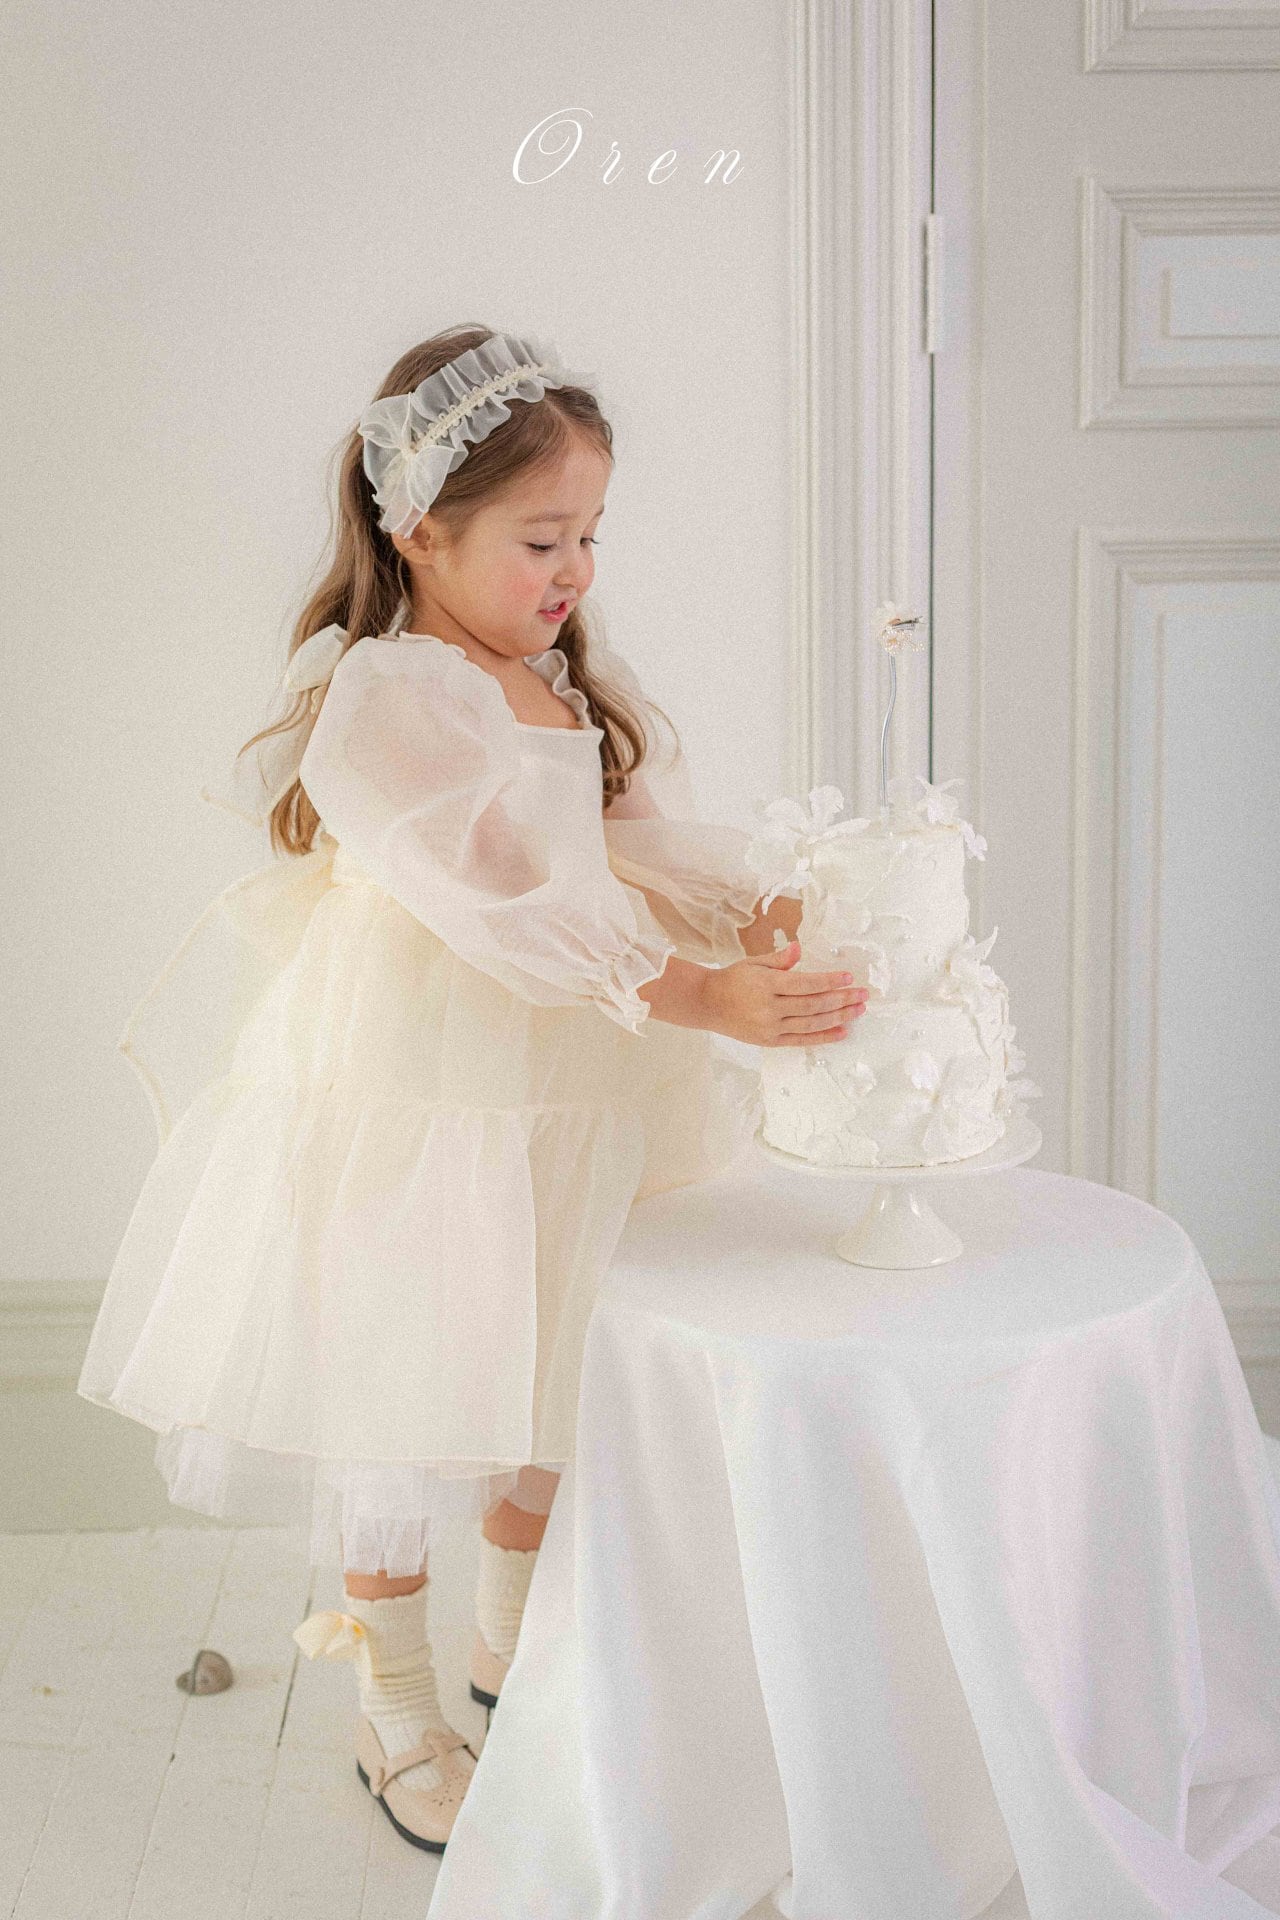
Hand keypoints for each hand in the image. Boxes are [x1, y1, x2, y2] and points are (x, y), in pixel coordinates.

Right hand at [696, 940, 868, 1046]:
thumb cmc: (732, 980)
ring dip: (839, 1017)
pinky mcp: (771, 1041)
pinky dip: (824, 1036)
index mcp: (766, 985)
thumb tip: (799, 949)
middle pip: (814, 1005)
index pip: (806, 984)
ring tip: (858, 1011)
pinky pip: (803, 1040)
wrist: (707, 1004)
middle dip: (842, 999)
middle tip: (863, 994)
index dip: (830, 981)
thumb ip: (779, 959)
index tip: (849, 977)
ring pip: (812, 1024)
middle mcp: (770, 1009)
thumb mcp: (754, 963)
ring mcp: (771, 1028)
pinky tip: (842, 1031)